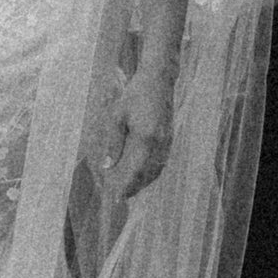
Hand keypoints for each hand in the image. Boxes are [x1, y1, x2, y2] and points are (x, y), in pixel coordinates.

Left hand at [96, 76, 175, 201]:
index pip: (135, 171)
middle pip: (147, 174)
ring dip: (143, 181)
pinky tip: (142, 173)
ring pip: (156, 170)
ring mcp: (167, 141)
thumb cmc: (135, 94)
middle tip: (120, 197)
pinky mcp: (170, 138)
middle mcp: (159, 143)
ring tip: (129, 188)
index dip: (125, 186)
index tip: (115, 198)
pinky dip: (152, 171)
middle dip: (134, 187)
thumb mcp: (117, 116)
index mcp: (146, 138)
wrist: (159, 80)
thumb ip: (114, 143)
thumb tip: (108, 166)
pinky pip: (161, 161)